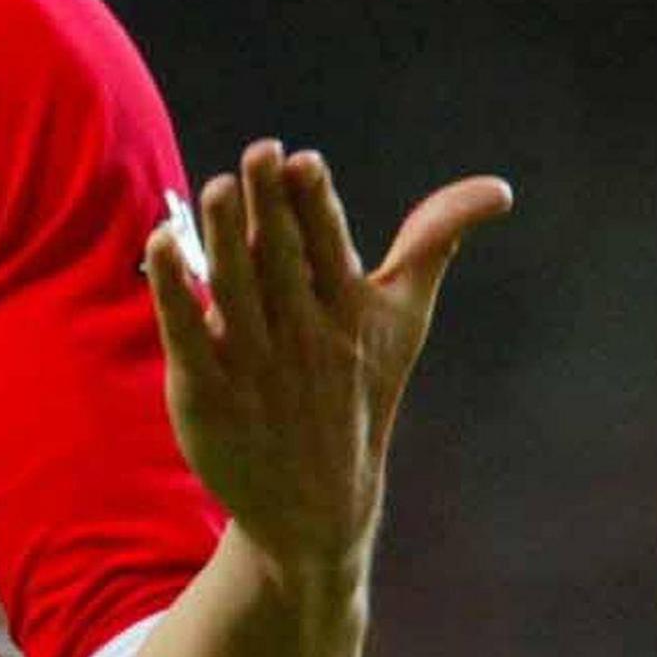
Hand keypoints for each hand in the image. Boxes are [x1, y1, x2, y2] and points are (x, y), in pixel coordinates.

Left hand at [141, 141, 510, 583]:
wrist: (317, 504)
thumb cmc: (359, 391)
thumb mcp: (404, 319)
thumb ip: (433, 245)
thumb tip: (495, 189)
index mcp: (348, 312)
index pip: (329, 247)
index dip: (314, 205)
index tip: (302, 162)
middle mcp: (303, 335)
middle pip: (280, 259)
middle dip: (268, 207)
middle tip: (257, 153)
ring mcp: (252, 365)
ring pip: (233, 288)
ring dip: (222, 238)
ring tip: (214, 189)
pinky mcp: (206, 392)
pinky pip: (184, 332)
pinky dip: (172, 289)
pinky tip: (160, 242)